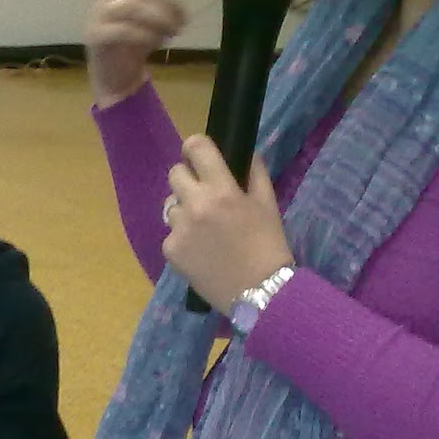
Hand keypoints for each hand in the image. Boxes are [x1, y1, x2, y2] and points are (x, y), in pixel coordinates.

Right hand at [85, 0, 188, 108]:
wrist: (114, 76)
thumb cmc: (133, 44)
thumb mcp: (150, 20)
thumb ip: (161, 7)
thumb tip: (179, 15)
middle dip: (169, 4)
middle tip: (182, 23)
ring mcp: (95, 13)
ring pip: (134, 7)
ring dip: (159, 21)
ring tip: (170, 34)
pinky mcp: (94, 35)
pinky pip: (124, 29)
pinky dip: (145, 36)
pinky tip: (156, 43)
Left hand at [163, 137, 294, 313]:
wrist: (259, 290)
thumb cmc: (268, 244)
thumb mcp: (268, 203)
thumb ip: (254, 173)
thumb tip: (244, 153)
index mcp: (222, 189)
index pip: (195, 148)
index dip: (195, 147)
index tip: (198, 155)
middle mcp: (195, 205)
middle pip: (174, 174)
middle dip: (187, 179)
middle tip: (202, 194)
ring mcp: (179, 229)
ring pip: (171, 206)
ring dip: (184, 211)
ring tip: (204, 228)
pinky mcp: (170, 251)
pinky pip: (171, 234)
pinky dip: (182, 238)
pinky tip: (200, 250)